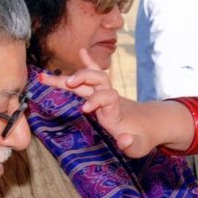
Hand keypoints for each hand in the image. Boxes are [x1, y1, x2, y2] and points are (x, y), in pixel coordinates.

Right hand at [37, 48, 157, 156]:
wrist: (152, 124)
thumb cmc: (144, 137)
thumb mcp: (140, 147)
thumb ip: (131, 144)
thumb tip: (124, 139)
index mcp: (116, 111)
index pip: (107, 98)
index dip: (97, 100)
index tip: (85, 109)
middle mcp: (110, 99)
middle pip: (97, 81)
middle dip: (82, 78)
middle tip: (67, 83)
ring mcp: (106, 94)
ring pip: (90, 78)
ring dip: (71, 76)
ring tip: (45, 77)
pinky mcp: (102, 94)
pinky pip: (95, 76)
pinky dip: (88, 64)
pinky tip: (82, 51)